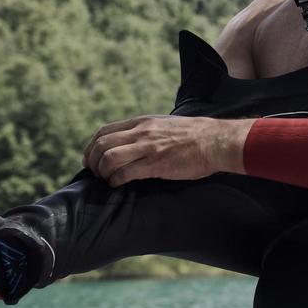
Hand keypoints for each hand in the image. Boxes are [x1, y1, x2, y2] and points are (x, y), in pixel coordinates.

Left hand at [83, 115, 255, 185]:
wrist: (216, 141)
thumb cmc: (195, 135)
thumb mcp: (165, 124)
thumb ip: (146, 131)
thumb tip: (132, 143)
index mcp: (142, 122)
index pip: (104, 132)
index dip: (92, 147)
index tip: (92, 159)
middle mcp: (141, 132)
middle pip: (101, 145)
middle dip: (92, 162)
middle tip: (95, 173)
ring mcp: (148, 148)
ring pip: (109, 159)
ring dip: (103, 172)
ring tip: (108, 180)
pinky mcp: (155, 164)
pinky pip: (125, 173)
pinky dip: (116, 181)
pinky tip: (119, 184)